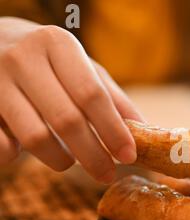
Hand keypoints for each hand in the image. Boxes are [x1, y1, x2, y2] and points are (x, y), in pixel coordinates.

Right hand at [0, 17, 144, 182]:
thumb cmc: (50, 61)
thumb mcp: (84, 68)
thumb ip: (112, 97)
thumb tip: (144, 129)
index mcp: (57, 44)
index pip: (91, 95)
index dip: (113, 130)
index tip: (129, 155)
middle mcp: (23, 58)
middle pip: (67, 120)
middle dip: (93, 155)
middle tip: (107, 174)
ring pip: (35, 138)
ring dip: (60, 159)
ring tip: (71, 160)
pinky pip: (3, 147)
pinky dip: (20, 158)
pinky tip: (32, 151)